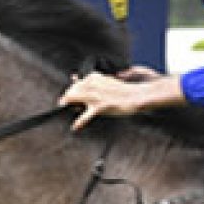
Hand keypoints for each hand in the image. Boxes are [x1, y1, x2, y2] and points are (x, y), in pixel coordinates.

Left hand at [59, 69, 183, 129]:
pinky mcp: (100, 107)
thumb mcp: (113, 81)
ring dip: (69, 106)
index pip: (77, 83)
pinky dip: (79, 122)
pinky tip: (76, 126)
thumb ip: (101, 82)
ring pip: (73, 100)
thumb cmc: (129, 90)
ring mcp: (95, 96)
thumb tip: (92, 83)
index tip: (69, 95)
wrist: (139, 96)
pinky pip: (85, 116)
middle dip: (67, 98)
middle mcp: (92, 84)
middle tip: (64, 104)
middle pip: (72, 91)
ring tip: (67, 111)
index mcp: (95, 77)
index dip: (72, 89)